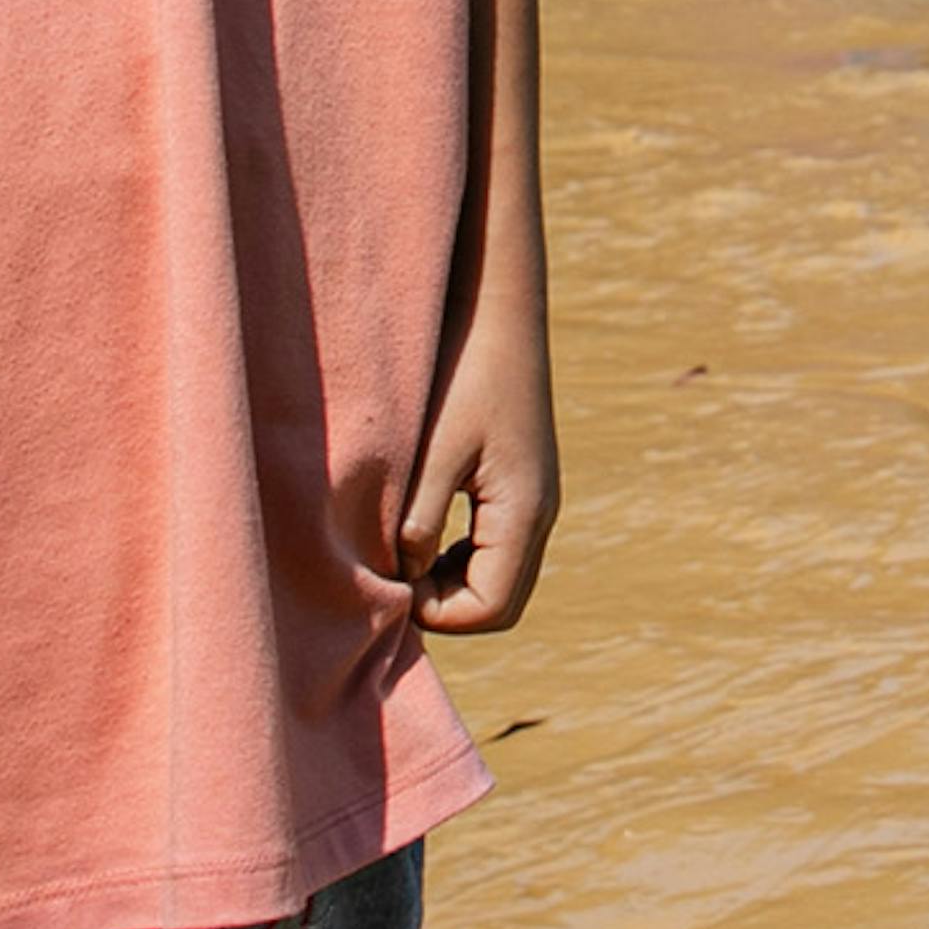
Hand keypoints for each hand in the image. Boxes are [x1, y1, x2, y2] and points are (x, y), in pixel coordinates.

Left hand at [397, 320, 557, 637]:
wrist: (500, 314)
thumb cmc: (465, 374)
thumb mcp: (434, 450)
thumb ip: (420, 520)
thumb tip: (406, 575)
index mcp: (523, 512)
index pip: (490, 608)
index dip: (437, 614)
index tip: (389, 583)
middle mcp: (539, 516)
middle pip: (502, 604)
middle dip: (447, 607)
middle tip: (393, 580)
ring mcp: (536, 502)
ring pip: (502, 580)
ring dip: (453, 585)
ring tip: (404, 557)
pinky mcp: (524, 487)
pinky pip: (499, 550)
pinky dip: (462, 560)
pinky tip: (424, 533)